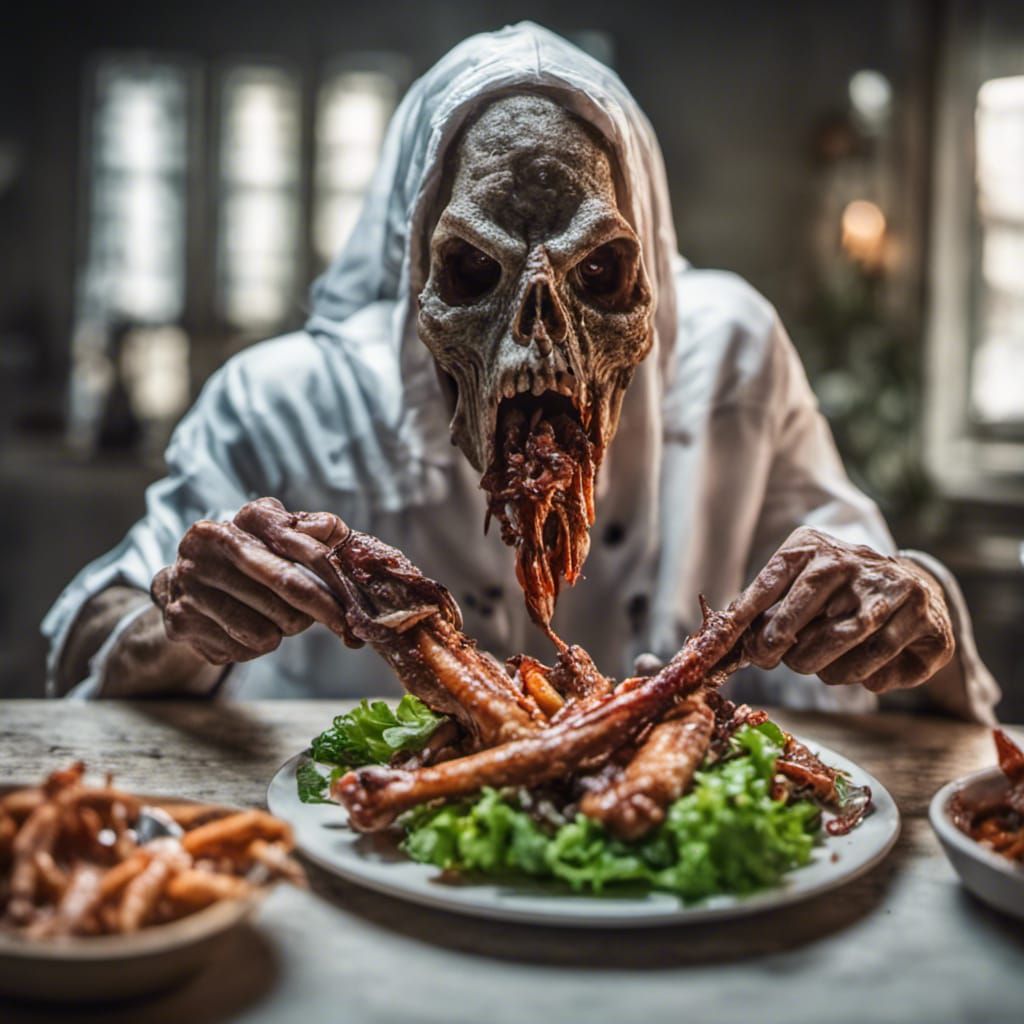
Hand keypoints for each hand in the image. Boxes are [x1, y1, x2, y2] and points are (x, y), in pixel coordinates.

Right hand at [151, 497, 359, 664]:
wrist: (182, 586)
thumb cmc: (248, 560)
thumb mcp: (279, 536)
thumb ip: (310, 532)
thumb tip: (332, 528)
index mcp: (244, 518)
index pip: (301, 547)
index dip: (333, 577)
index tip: (354, 603)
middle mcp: (212, 543)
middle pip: (287, 586)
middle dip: (322, 611)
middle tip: (339, 624)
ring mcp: (192, 581)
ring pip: (266, 628)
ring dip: (283, 631)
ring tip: (276, 619)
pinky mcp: (181, 619)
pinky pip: (241, 648)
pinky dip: (254, 646)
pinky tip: (246, 631)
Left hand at [741, 527, 954, 692]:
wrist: (914, 587)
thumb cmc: (841, 595)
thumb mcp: (800, 587)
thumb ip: (767, 607)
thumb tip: (728, 632)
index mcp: (816, 547)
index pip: (773, 577)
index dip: (749, 611)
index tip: (733, 638)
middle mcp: (854, 560)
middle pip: (804, 604)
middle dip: (779, 641)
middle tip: (770, 660)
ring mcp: (893, 585)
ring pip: (844, 636)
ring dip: (821, 664)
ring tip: (814, 669)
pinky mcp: (924, 615)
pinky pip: (881, 657)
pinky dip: (863, 676)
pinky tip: (859, 675)